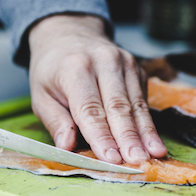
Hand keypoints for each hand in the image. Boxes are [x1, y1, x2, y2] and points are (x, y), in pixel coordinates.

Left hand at [28, 14, 166, 163]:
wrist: (69, 33)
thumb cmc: (52, 70)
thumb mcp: (40, 95)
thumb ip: (55, 121)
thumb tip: (67, 147)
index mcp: (75, 68)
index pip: (90, 109)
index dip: (101, 136)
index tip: (111, 159)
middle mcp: (103, 62)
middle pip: (118, 107)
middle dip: (128, 138)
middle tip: (137, 161)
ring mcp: (124, 62)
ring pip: (136, 104)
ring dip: (145, 133)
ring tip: (154, 154)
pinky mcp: (137, 68)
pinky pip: (143, 100)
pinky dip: (148, 123)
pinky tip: (154, 142)